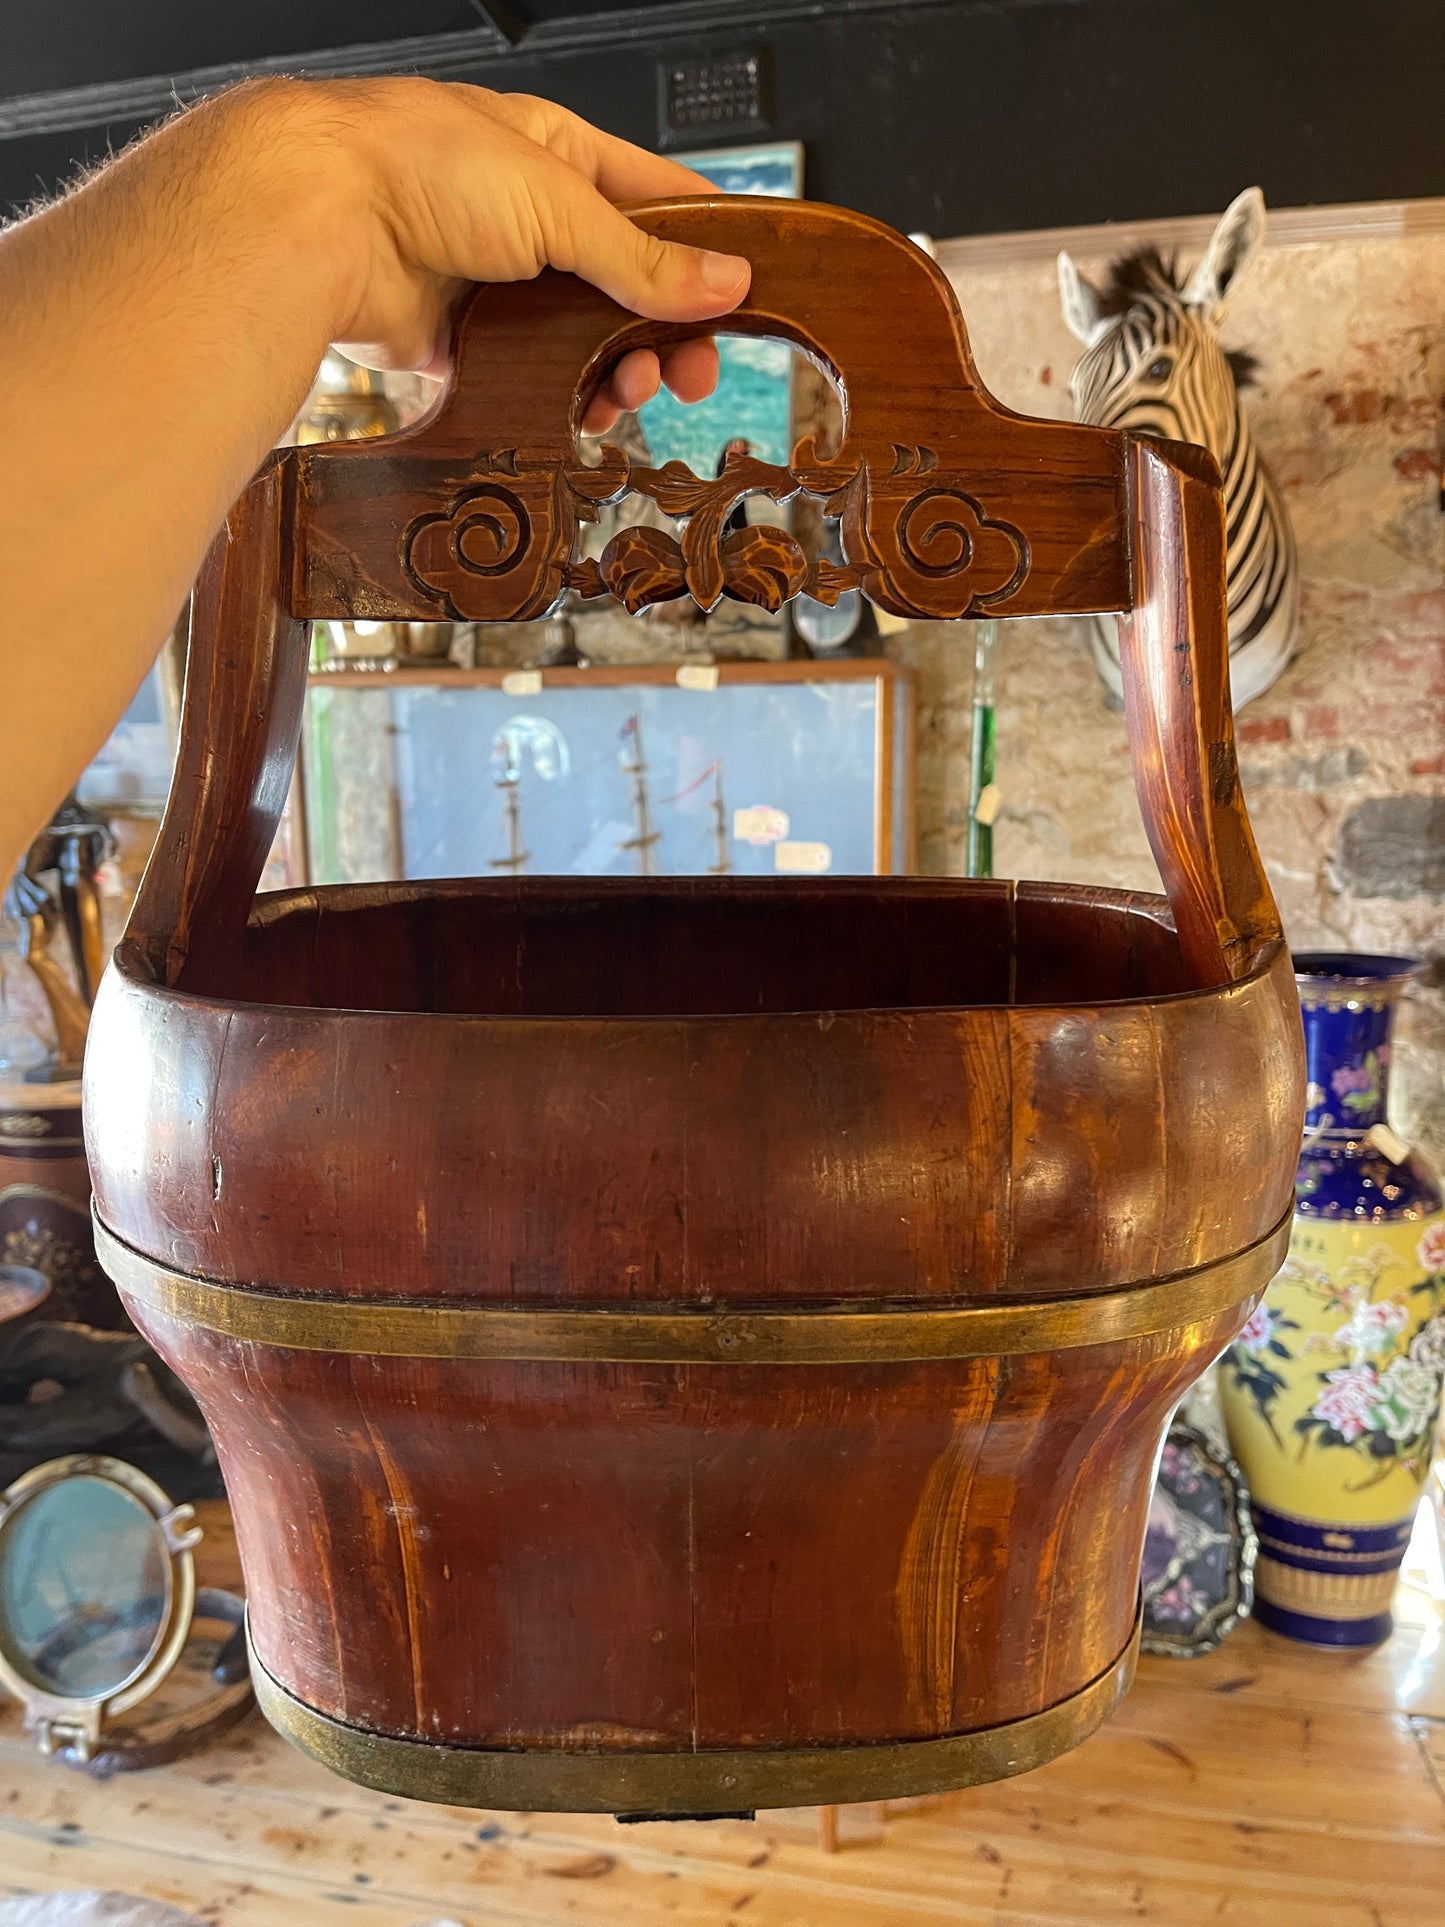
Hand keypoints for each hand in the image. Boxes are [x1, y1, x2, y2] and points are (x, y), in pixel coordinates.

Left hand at [253, 79, 750, 431]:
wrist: (319, 217)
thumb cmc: (415, 165)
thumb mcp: (558, 202)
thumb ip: (644, 257)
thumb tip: (724, 280)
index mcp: (558, 154)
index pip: (659, 200)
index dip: (707, 246)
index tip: (746, 294)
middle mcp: (527, 216)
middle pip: (625, 285)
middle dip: (665, 330)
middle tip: (693, 372)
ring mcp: (496, 281)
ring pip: (582, 339)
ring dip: (616, 372)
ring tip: (629, 392)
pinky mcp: (464, 340)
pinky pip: (532, 378)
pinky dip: (562, 400)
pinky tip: (582, 412)